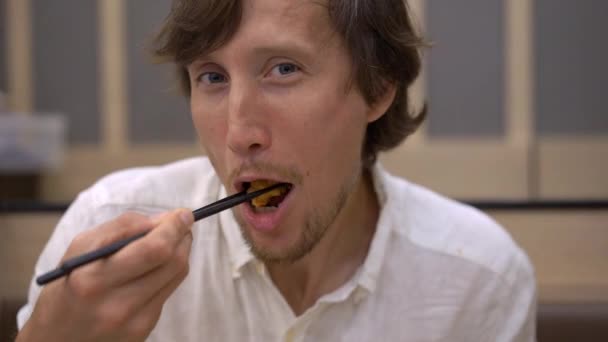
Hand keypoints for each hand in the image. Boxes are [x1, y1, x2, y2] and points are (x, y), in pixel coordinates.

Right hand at [17, 209, 193, 341]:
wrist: (57, 339)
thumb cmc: (66, 287)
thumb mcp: (79, 250)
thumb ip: (120, 228)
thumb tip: (161, 220)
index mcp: (94, 280)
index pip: (153, 249)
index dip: (174, 227)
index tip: (182, 214)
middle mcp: (117, 305)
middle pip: (173, 262)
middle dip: (182, 236)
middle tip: (181, 224)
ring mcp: (134, 322)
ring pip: (177, 276)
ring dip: (180, 252)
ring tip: (170, 241)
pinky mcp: (144, 330)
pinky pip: (168, 292)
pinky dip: (167, 273)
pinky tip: (155, 268)